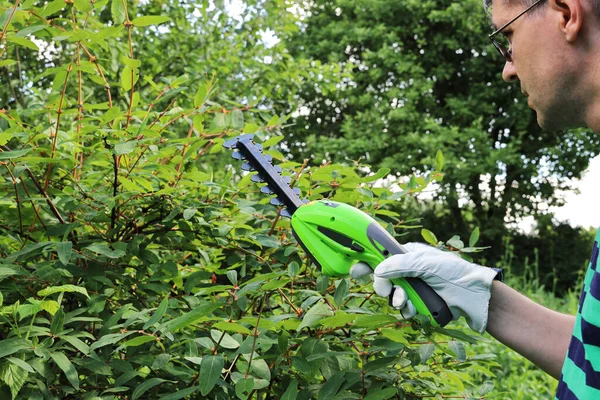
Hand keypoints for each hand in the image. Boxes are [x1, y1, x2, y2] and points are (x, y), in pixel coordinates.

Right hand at [350, 242, 497, 332]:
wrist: (473, 296)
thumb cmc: (453, 272)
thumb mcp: (425, 263)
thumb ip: (400, 265)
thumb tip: (377, 270)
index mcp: (407, 254)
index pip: (381, 255)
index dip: (367, 261)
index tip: (356, 269)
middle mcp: (407, 271)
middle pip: (382, 278)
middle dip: (382, 286)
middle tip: (386, 290)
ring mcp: (412, 288)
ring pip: (391, 295)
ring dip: (397, 299)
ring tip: (406, 301)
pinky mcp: (418, 304)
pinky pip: (403, 309)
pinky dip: (407, 310)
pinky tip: (416, 309)